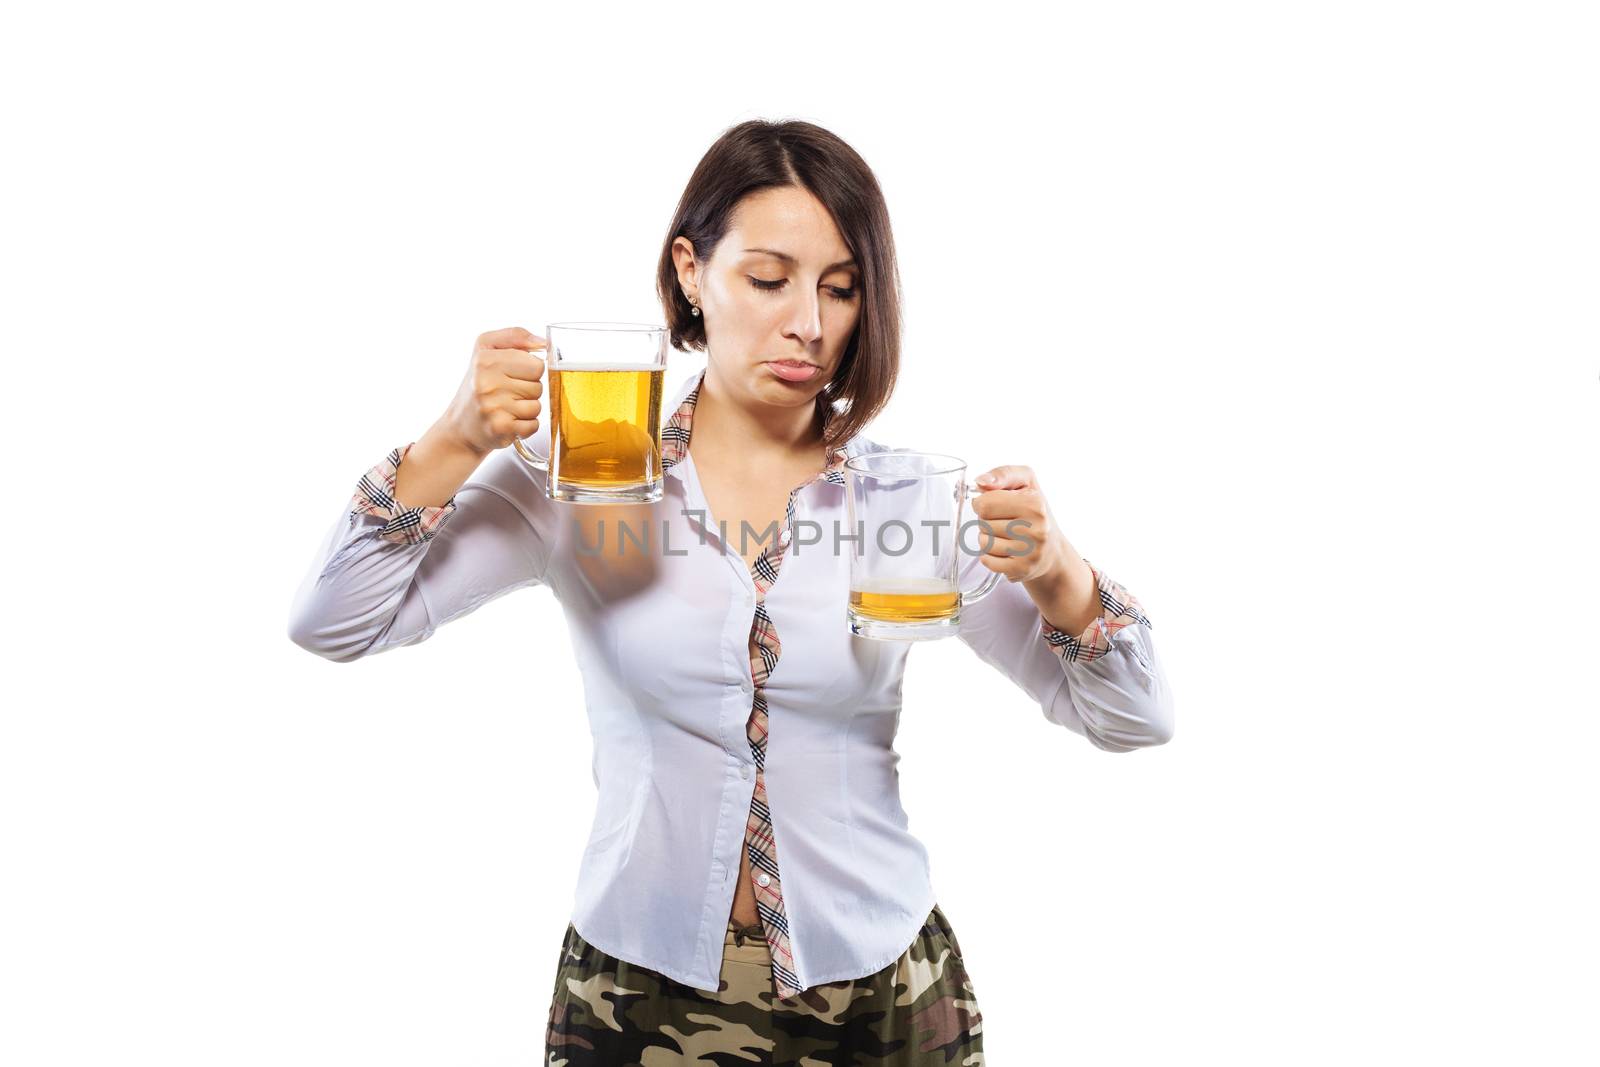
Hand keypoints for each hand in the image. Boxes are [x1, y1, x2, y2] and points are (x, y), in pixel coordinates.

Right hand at [441, 327, 546, 456]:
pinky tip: (509, 422)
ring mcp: (493, 406)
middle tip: (507, 394)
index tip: (512, 376)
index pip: (537, 365)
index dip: (529, 372)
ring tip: (507, 408)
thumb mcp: (487, 350)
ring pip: (537, 406)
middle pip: (538, 386)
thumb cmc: (479, 385)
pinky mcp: (500, 428)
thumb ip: (515, 337)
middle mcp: (486, 381)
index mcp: (485, 359)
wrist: (459, 426)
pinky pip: (533, 425)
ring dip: (526, 410)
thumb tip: (544, 342)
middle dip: (528, 391)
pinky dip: (525, 427)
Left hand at [968, 465, 1071, 582]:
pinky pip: (987, 561)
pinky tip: (1004, 551)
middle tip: (1004, 522)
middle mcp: (1036, 528)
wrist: (1052, 550)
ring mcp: (1030, 551)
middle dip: (987, 522)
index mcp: (1034, 503)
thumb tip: (981, 481)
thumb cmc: (1034, 513)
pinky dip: (990, 556)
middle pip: (982, 523)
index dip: (983, 503)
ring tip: (1005, 537)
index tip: (994, 506)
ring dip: (988, 539)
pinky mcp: (1022, 569)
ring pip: (983, 543)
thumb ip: (1003, 474)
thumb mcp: (1026, 483)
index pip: (984, 503)